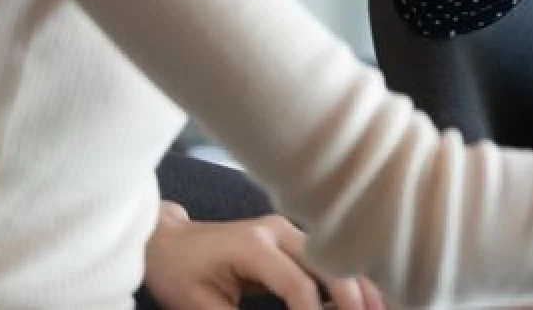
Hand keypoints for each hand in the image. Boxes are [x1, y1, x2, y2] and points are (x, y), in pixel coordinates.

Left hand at [143, 202, 385, 309]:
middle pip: (329, 264)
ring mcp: (287, 231)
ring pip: (336, 259)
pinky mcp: (292, 240)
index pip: (299, 284)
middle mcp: (277, 231)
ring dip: (360, 288)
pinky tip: (367, 300)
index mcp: (254, 245)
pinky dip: (348, 281)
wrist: (166, 242)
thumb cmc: (179, 275)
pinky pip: (327, 261)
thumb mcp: (199, 308)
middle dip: (352, 299)